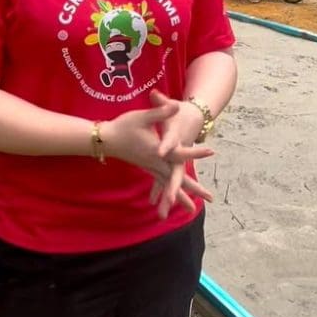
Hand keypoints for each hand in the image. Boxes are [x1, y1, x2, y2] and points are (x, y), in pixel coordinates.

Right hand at [102, 94, 212, 217]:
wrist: (106, 140)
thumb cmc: (123, 126)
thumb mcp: (143, 117)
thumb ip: (161, 112)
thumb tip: (176, 106)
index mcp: (156, 150)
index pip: (180, 152)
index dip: (195, 151)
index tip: (211, 151)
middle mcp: (155, 162)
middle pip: (177, 178)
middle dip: (194, 189)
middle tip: (211, 198)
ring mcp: (150, 167)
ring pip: (168, 185)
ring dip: (181, 197)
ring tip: (192, 210)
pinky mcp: (147, 167)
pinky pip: (160, 183)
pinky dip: (167, 192)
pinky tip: (170, 202)